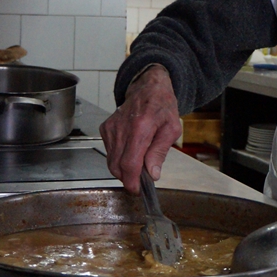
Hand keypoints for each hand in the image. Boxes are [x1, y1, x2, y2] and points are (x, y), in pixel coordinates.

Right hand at [98, 65, 182, 194]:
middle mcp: (122, 127)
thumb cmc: (162, 105)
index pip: (129, 162)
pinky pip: (109, 152)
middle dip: (128, 178)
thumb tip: (152, 174)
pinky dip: (119, 158)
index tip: (137, 190)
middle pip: (117, 165)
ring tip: (139, 163)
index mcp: (141, 127)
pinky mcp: (105, 128)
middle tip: (141, 180)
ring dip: (123, 169)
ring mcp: (111, 128)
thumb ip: (160, 152)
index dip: (132, 181)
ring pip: (111, 161)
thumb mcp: (171, 128)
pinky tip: (131, 152)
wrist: (148, 86)